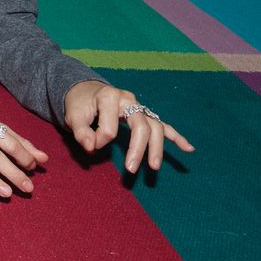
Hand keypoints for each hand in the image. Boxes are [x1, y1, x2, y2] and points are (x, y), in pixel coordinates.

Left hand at [63, 80, 194, 172]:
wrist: (85, 90)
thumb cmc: (79, 103)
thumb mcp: (72, 116)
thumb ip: (81, 132)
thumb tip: (91, 148)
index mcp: (108, 97)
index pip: (109, 125)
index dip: (98, 140)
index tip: (90, 145)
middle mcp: (128, 99)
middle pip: (141, 125)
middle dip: (137, 149)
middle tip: (130, 169)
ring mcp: (139, 106)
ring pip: (155, 127)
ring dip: (157, 148)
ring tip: (154, 167)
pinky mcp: (144, 114)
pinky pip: (163, 125)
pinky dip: (176, 137)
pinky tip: (188, 149)